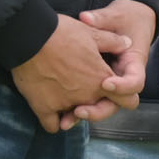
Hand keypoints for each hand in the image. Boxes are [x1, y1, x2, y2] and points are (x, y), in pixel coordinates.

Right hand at [10, 14, 131, 133]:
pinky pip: (53, 125)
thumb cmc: (62, 33)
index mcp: (102, 79)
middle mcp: (87, 96)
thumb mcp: (92, 33)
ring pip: (75, 116)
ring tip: (64, 92)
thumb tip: (127, 44)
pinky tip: (51, 109)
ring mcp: (65, 104)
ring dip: (72, 108)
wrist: (30, 37)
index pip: (128, 100)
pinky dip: (53, 119)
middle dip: (93, 101)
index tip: (113, 91)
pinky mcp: (44, 108)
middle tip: (82, 84)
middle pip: (98, 108)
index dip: (124, 96)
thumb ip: (112, 41)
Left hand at [75, 0, 156, 121]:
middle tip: (79, 110)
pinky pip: (92, 100)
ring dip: (87, 113)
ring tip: (65, 119)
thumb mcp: (117, 15)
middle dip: (100, 109)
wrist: (133, 19)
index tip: (105, 84)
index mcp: (134, 62)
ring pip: (104, 106)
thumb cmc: (127, 17)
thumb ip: (101, 18)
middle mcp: (125, 77)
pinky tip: (60, 115)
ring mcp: (113, 83)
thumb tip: (85, 18)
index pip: (135, 82)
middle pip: (119, 103)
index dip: (122, 87)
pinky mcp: (100, 84)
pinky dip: (79, 108)